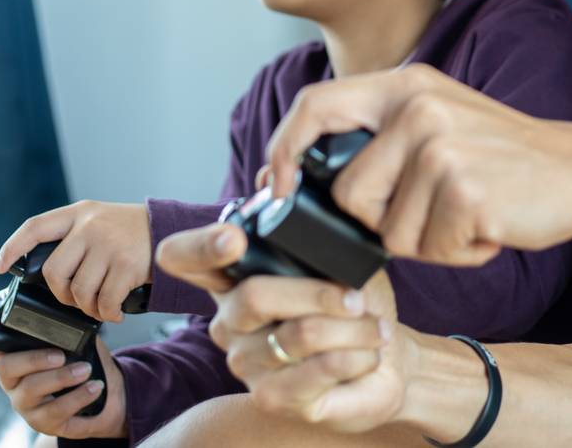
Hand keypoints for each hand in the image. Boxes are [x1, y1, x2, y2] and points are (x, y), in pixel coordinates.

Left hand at [0, 201, 150, 321]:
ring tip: (100, 305)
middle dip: (61, 294)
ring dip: (88, 307)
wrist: (171, 230)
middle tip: (75, 299)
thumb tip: (41, 273)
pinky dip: (107, 314)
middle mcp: (90, 226)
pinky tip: (115, 311)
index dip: (12, 248)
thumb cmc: (129, 232)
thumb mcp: (99, 220)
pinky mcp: (127, 265)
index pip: (35, 227)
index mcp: (79, 213)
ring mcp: (108, 245)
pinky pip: (104, 302)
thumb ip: (73, 236)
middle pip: (53, 272)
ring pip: (79, 292)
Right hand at [0, 319, 125, 438]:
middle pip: (7, 368)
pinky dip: (79, 396)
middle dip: (34, 359)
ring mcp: (25, 404)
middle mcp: (13, 382)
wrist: (104, 400)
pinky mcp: (43, 422)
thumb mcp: (74, 343)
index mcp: (15, 356)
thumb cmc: (81, 364)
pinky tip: (94, 386)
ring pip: (32, 389)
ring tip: (86, 370)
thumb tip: (73, 312)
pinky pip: (56, 410)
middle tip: (61, 355)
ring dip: (61, 377)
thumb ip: (65, 329)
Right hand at [155, 224, 408, 432]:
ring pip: (297, 334)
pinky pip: (314, 372)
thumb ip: (311, 216)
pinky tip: (370, 352)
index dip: (200, 246)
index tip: (233, 239)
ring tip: (377, 327)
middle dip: (318, 292)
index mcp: (234, 277)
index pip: (184, 256)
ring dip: (350, 328)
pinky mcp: (271, 397)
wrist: (387, 358)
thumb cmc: (356, 302)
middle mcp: (229, 319)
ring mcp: (246, 361)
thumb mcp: (343, 252)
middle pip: (255, 295)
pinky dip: (354, 357)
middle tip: (358, 297)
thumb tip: (278, 174)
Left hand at [265, 63, 571, 264]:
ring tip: (467, 214)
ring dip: (427, 242)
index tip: (277, 188)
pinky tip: (486, 227)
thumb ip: (382, 136)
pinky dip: (458, 252)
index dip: (283, 150)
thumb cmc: (503, 159)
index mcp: (406, 84)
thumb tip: (306, 176)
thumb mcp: (439, 118)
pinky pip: (431, 249)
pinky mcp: (467, 192)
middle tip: (433, 212)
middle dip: (383, 221)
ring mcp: (443, 149)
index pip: (315, 105)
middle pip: (350, 193)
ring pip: (390, 232)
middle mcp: (419, 108)